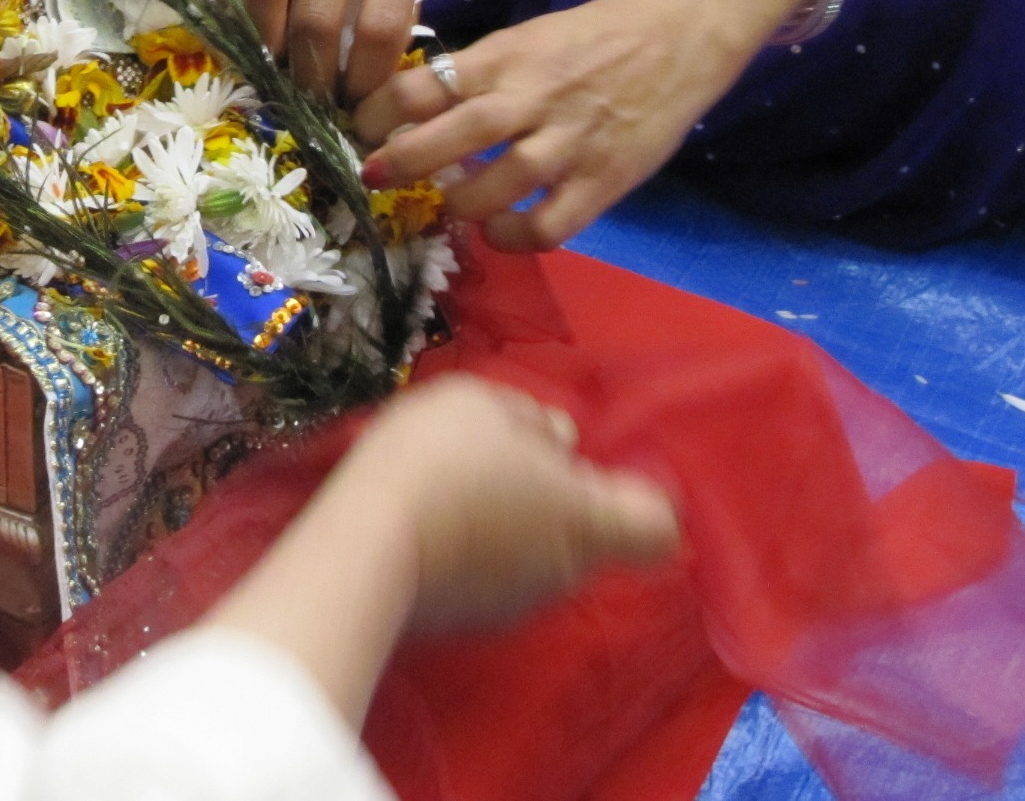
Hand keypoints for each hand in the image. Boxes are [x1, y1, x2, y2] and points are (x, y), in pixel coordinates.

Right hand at [349, 377, 680, 631]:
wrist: (365, 543)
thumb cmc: (441, 460)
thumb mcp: (483, 404)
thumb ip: (533, 421)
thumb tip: (559, 442)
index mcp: (588, 518)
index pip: (659, 526)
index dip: (642, 496)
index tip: (598, 470)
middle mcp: (567, 571)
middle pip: (586, 535)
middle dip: (554, 500)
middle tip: (497, 461)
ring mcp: (518, 603)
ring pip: (536, 556)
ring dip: (509, 525)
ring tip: (449, 488)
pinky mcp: (470, 621)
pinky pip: (489, 578)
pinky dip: (470, 553)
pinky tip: (426, 522)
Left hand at [354, 0, 759, 250]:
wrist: (676, 37)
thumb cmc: (589, 39)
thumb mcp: (524, 39)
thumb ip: (477, 75)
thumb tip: (411, 110)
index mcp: (503, 58)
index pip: (425, 84)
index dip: (381, 110)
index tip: (359, 128)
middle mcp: (530, 99)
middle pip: (452, 135)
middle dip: (402, 162)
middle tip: (373, 178)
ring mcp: (567, 143)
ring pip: (496, 186)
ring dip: (458, 204)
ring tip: (446, 206)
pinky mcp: (602, 181)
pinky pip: (547, 226)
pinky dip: (512, 237)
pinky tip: (497, 232)